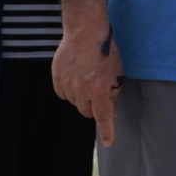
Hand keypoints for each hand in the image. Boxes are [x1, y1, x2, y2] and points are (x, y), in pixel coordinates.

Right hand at [53, 21, 124, 145]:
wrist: (85, 32)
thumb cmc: (106, 51)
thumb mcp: (118, 73)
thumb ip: (114, 93)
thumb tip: (110, 111)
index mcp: (101, 90)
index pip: (104, 117)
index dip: (107, 131)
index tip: (108, 143)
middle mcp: (82, 90)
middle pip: (87, 112)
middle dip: (94, 108)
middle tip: (99, 95)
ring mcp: (68, 84)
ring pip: (74, 102)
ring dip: (82, 97)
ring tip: (89, 79)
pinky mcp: (57, 77)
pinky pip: (63, 93)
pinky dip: (69, 90)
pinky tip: (76, 78)